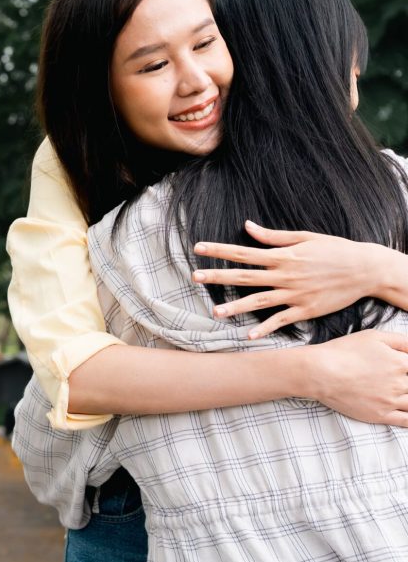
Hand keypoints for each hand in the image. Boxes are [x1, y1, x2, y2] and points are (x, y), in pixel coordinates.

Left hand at [192, 221, 380, 337]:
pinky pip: (281, 321)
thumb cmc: (334, 250)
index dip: (220, 250)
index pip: (244, 252)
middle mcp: (285, 275)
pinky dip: (265, 328)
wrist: (365, 269)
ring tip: (214, 311)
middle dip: (218, 276)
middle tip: (195, 276)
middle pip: (245, 276)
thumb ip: (272, 236)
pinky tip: (248, 335)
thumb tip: (247, 226)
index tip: (198, 248)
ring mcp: (294, 294)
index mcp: (283, 256)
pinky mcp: (306, 310)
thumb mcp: (304, 237)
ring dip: (235, 306)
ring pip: (259, 301)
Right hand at [303, 330, 407, 426]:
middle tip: (394, 380)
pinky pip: (407, 421)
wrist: (320, 372)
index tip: (403, 369)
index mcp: (400, 363)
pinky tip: (407, 411)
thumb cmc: (344, 351)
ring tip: (399, 392)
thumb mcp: (373, 336)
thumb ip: (401, 341)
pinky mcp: (381, 415)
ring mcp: (391, 401)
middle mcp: (400, 384)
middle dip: (407, 382)